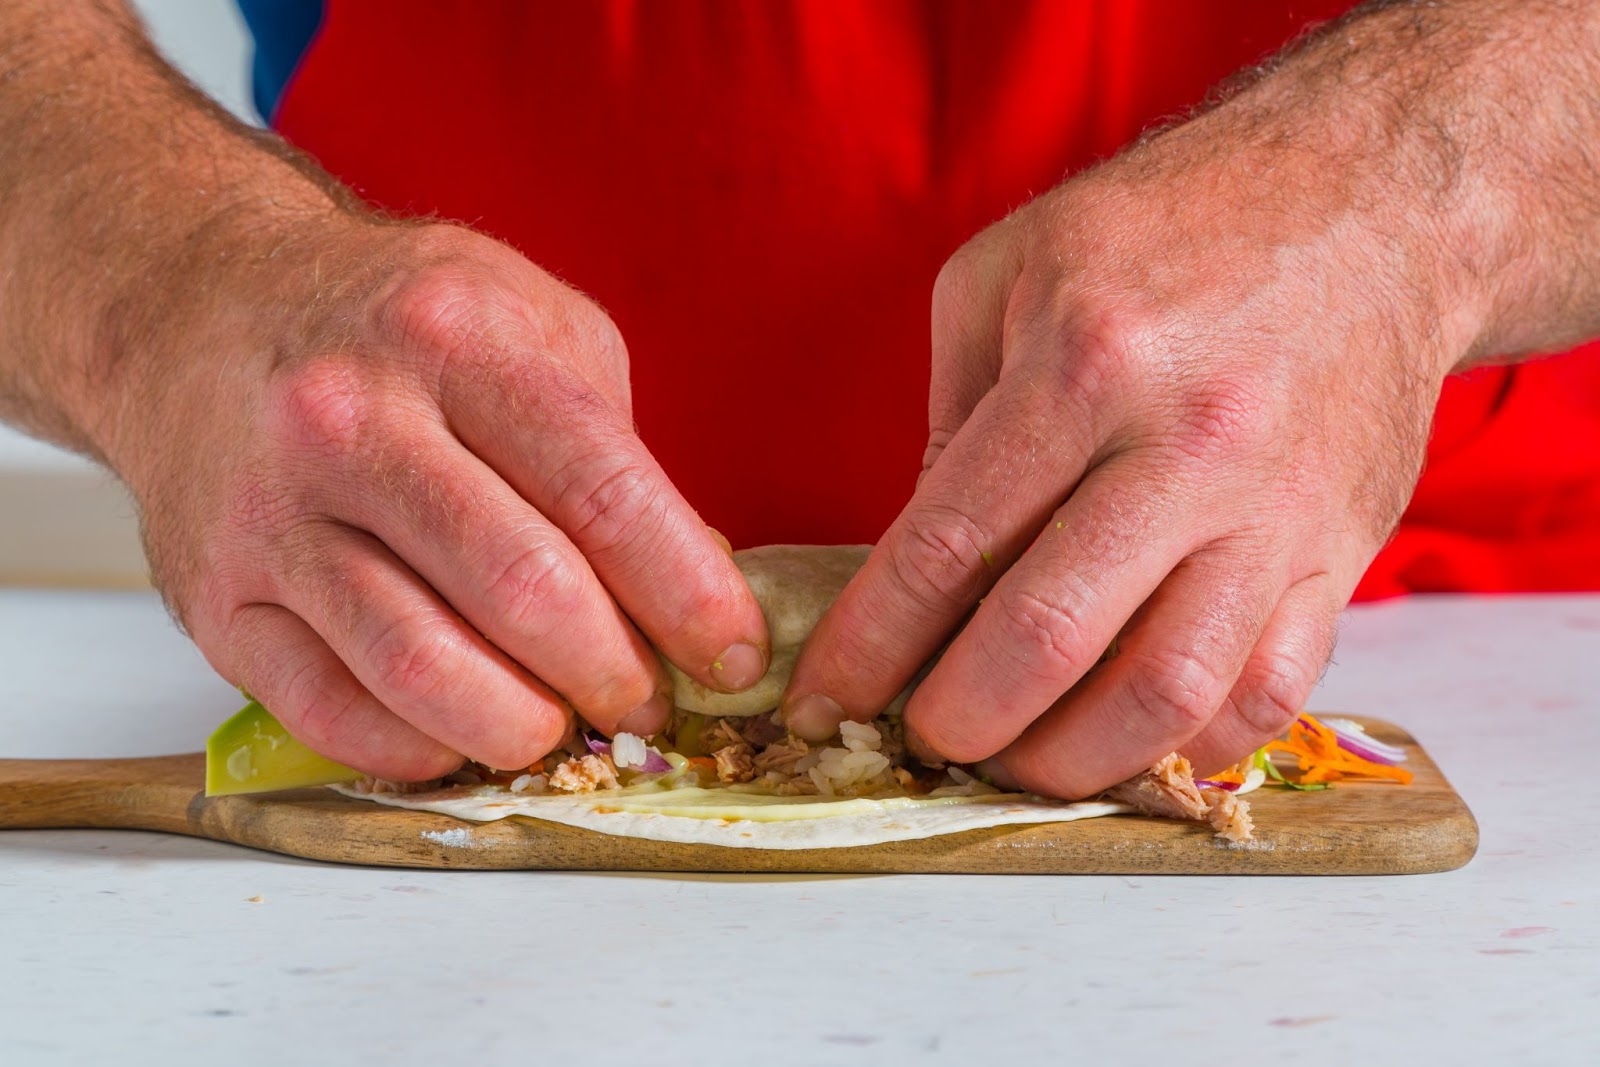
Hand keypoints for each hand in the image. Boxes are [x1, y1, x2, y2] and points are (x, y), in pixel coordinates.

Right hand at [118, 221, 768, 778]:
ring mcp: (274, 513)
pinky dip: (420, 746)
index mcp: (458, 342)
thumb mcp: (530, 325)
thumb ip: (611, 448)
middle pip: (525, 591)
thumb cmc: (397, 325)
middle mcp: (354, 420)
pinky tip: (464, 732)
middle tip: (649, 700)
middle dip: (616, 674)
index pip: (604, 493)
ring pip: (423, 666)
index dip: (689, 596)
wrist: (200, 305)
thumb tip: (688, 589)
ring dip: (525, 726)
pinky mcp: (216, 595)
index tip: (733, 654)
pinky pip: (330, 710)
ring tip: (562, 723)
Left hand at [784, 94, 1480, 795]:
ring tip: (1017, 761)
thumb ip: (951, 417)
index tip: (825, 700)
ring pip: (1165, 692)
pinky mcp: (1346, 547)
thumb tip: (923, 565)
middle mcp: (1189, 444)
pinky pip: (1271, 691)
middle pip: (1049, 639)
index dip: (870, 645)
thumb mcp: (1010, 270)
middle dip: (959, 719)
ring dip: (1068, 761)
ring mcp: (1278, 508)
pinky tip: (1130, 745)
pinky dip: (1189, 746)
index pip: (947, 545)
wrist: (1372, 202)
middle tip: (923, 736)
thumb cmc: (1169, 227)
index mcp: (1085, 360)